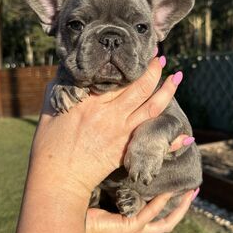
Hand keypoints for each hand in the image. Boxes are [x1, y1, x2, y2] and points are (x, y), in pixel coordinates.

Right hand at [29, 57, 184, 201]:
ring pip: (152, 108)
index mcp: (90, 102)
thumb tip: (63, 75)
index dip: (130, 64)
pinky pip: (152, 140)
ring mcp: (120, 132)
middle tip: (161, 58)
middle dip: (154, 70)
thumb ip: (58, 90)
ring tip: (178, 76)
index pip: (117, 78)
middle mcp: (110, 114)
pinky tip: (184, 134)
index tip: (138, 53)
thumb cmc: (48, 146)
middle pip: (140, 88)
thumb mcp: (49, 111)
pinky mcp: (125, 150)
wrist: (58, 179)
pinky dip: (170, 139)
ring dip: (168, 91)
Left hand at [85, 134, 195, 232]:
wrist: (64, 213)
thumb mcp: (106, 181)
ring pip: (164, 222)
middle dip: (182, 206)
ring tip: (190, 191)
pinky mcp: (127, 228)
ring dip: (179, 207)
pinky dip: (160, 203)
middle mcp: (134, 224)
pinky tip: (168, 191)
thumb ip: (119, 171)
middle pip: (167, 220)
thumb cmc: (80, 196)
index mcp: (130, 215)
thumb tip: (126, 149)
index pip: (156, 209)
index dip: (171, 199)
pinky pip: (148, 215)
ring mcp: (132, 228)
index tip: (181, 183)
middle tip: (195, 189)